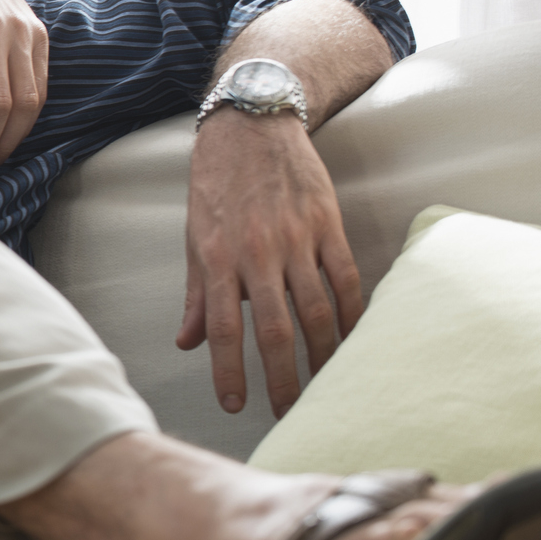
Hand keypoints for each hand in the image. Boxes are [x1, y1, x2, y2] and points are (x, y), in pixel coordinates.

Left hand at [175, 110, 363, 417]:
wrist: (251, 127)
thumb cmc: (216, 186)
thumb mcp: (194, 237)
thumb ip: (197, 294)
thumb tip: (187, 343)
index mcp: (218, 257)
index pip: (224, 328)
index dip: (229, 371)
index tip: (235, 406)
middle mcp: (258, 252)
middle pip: (277, 329)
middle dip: (284, 378)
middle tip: (289, 412)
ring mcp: (296, 238)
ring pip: (317, 311)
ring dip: (323, 356)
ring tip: (324, 387)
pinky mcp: (327, 225)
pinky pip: (346, 279)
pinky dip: (353, 315)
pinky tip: (353, 342)